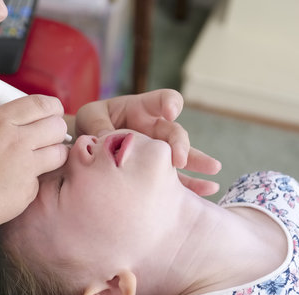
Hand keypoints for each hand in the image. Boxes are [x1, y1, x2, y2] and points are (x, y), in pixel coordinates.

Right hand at [0, 76, 68, 230]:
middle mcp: (17, 142)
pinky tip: (17, 181)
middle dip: (56, 127)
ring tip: (41, 156)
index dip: (52, 106)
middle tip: (46, 134)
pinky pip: (41, 180)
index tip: (50, 112)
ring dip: (53, 152)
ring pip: (59, 153)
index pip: (42, 104)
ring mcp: (25, 168)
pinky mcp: (28, 191)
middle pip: (58, 126)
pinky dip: (34, 179)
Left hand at [75, 90, 220, 195]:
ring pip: (182, 155)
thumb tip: (107, 139)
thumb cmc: (89, 124)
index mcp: (140, 109)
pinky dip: (189, 185)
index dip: (169, 103)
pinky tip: (206, 191)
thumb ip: (99, 125)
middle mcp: (154, 128)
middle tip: (180, 158)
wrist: (84, 147)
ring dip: (197, 163)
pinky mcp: (157, 170)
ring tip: (213, 172)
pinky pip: (175, 178)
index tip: (171, 112)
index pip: (162, 100)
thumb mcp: (89, 118)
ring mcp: (158, 151)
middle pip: (175, 132)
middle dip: (180, 144)